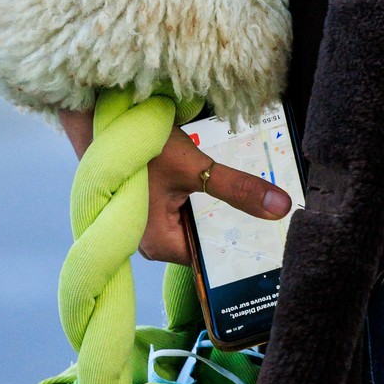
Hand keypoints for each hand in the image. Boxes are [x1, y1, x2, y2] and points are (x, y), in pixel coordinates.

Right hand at [58, 108, 290, 266]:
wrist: (103, 122)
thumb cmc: (140, 147)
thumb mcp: (195, 166)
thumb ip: (238, 188)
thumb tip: (281, 208)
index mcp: (161, 245)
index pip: (212, 260)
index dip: (243, 249)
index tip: (275, 241)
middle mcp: (155, 241)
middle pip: (208, 241)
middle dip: (238, 227)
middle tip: (277, 218)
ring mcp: (152, 223)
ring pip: (200, 223)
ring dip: (224, 210)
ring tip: (261, 201)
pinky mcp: (153, 204)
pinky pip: (189, 208)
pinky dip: (209, 197)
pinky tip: (231, 186)